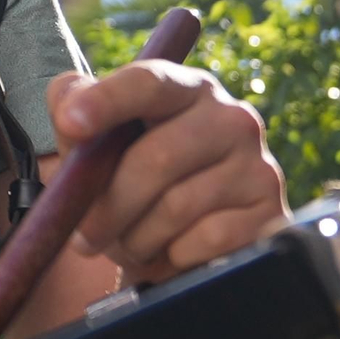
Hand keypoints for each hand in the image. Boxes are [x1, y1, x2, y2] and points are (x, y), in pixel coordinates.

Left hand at [48, 62, 289, 284]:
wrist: (178, 246)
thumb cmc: (128, 183)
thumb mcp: (95, 147)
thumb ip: (72, 112)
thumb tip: (68, 108)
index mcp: (185, 89)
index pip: (149, 82)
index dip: (108, 100)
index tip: (71, 122)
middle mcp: (231, 118)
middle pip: (157, 157)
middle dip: (109, 204)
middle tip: (83, 235)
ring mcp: (259, 166)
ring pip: (177, 207)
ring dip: (137, 237)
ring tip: (130, 242)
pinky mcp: (271, 216)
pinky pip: (206, 241)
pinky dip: (174, 255)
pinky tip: (171, 251)